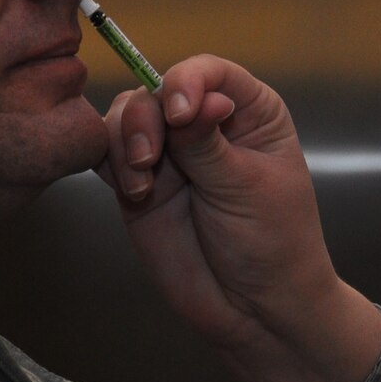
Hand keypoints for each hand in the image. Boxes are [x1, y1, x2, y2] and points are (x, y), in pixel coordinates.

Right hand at [99, 55, 380, 381]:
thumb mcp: (246, 187)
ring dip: (125, 140)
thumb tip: (198, 98)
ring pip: (126, 116)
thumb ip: (208, 143)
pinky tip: (135, 191)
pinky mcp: (139, 183)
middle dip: (146, 117)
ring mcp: (169, 153)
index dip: (186, 81)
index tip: (180, 113)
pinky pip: (109, 153)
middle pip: (157, 89)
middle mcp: (205, 123)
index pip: (209, 72)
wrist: (253, 309)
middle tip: (150, 159)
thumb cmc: (271, 243)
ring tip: (142, 184)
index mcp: (249, 111)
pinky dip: (111, 161)